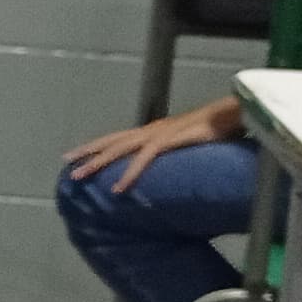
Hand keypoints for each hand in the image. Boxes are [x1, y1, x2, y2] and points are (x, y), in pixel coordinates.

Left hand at [64, 95, 244, 191]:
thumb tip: (173, 172)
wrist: (235, 112)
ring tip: (79, 177)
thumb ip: (178, 157)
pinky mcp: (170, 139)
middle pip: (111, 141)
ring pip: (119, 149)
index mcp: (154, 131)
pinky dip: (129, 174)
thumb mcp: (190, 145)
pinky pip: (144, 159)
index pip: (118, 138)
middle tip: (65, 164)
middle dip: (87, 152)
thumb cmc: (218, 129)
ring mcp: (159, 133)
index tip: (76, 154)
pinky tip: (118, 189)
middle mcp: (151, 130)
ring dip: (98, 163)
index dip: (97, 145)